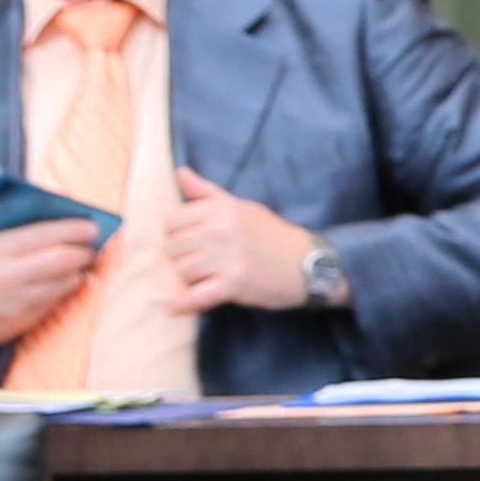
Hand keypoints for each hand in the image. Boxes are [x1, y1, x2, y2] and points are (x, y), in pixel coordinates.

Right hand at [0, 217, 100, 358]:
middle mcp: (7, 275)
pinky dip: (65, 290)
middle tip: (92, 245)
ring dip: (79, 271)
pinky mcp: (21, 323)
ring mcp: (16, 302)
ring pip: (66, 283)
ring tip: (81, 263)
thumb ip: (13, 238)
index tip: (92, 226)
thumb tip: (57, 229)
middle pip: (65, 259)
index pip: (47, 234)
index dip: (76, 229)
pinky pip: (55, 303)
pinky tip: (65, 283)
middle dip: (85, 251)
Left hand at [162, 167, 321, 309]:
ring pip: (181, 271)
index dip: (174, 235)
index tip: (186, 244)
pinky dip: (183, 304)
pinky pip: (197, 295)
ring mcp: (228, 257)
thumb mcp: (241, 207)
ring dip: (187, 280)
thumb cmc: (272, 235)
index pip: (170, 221)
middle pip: (172, 248)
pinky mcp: (235, 283)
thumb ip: (207, 193)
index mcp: (220, 208)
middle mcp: (221, 229)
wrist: (309, 264)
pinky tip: (174, 308)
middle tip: (196, 265)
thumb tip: (180, 173)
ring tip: (201, 280)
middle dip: (179, 259)